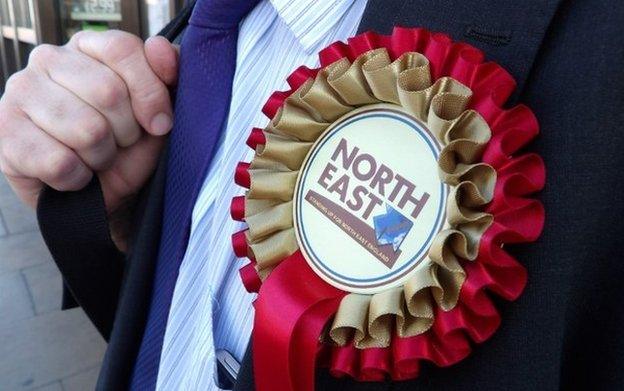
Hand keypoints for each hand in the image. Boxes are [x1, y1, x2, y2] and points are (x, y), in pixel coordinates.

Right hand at [0, 30, 178, 248]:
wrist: (101, 196)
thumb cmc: (127, 149)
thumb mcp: (157, 114)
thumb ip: (167, 77)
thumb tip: (161, 49)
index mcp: (87, 47)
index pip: (122, 50)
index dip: (150, 92)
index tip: (160, 124)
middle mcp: (48, 60)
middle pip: (108, 91)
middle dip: (127, 131)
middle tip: (120, 143)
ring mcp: (20, 93)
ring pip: (87, 129)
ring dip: (103, 156)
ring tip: (97, 158)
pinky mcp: (5, 133)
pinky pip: (60, 162)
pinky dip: (79, 178)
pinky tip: (75, 174)